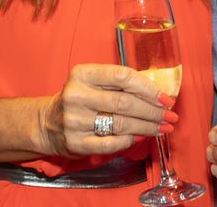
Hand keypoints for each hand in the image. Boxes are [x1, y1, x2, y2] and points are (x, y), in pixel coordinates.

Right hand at [38, 63, 177, 157]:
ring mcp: (74, 120)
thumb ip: (119, 84)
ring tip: (162, 128)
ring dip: (147, 127)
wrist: (46, 123)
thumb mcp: (92, 82)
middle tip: (170, 116)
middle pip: (125, 102)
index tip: (166, 98)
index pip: (122, 77)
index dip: (148, 88)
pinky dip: (129, 140)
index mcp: (82, 74)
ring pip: (121, 124)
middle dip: (153, 111)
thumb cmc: (79, 99)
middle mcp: (76, 95)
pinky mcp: (75, 142)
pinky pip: (111, 143)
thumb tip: (158, 95)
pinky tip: (139, 137)